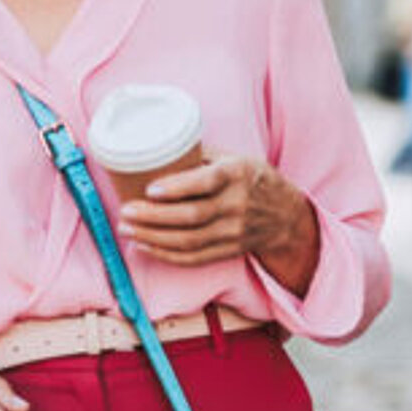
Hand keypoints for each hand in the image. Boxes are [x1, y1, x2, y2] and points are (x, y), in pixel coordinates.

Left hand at [117, 155, 320, 287]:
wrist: (286, 215)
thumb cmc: (252, 179)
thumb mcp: (236, 158)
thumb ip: (201, 157)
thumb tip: (157, 152)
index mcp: (238, 174)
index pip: (206, 182)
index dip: (177, 188)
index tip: (149, 189)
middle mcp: (238, 204)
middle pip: (191, 216)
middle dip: (153, 217)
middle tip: (125, 211)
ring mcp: (234, 232)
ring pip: (188, 241)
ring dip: (152, 237)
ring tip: (126, 228)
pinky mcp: (229, 250)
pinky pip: (194, 258)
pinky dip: (165, 254)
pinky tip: (144, 246)